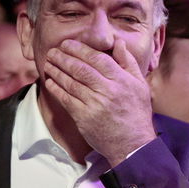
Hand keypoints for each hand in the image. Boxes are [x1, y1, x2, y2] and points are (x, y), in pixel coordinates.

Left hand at [43, 38, 155, 165]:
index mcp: (122, 80)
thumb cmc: (137, 113)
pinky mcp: (84, 118)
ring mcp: (94, 105)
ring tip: (48, 63)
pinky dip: (56, 89)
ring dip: (57, 71)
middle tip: (53, 51)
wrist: (132, 144)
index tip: (67, 44)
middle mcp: (108, 91)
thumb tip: (118, 42)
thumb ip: (128, 62)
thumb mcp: (140, 84)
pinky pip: (66, 100)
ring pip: (71, 83)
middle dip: (64, 58)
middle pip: (81, 69)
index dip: (80, 50)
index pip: (98, 59)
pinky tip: (50, 82)